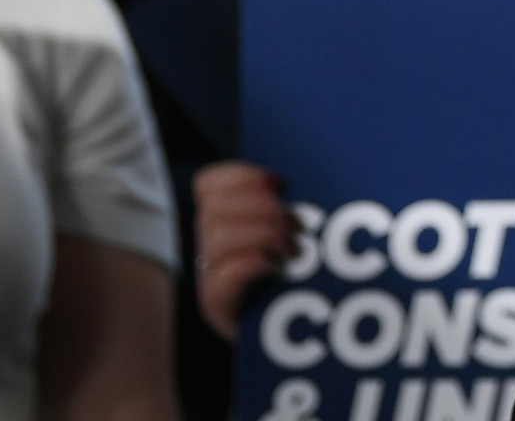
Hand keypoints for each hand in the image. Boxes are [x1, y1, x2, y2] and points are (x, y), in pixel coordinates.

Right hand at [193, 161, 296, 340]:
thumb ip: (288, 208)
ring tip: (293, 248)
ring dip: (261, 234)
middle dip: (262, 208)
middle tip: (296, 224)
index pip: (209, 183)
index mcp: (223, 219)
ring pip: (218, 237)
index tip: (280, 182)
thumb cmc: (293, 280)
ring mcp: (209, 277)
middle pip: (216, 208)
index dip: (242, 175)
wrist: (285, 338)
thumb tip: (305, 182)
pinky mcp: (217, 307)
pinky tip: (275, 265)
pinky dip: (250, 263)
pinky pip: (222, 277)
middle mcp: (209, 246)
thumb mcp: (290, 235)